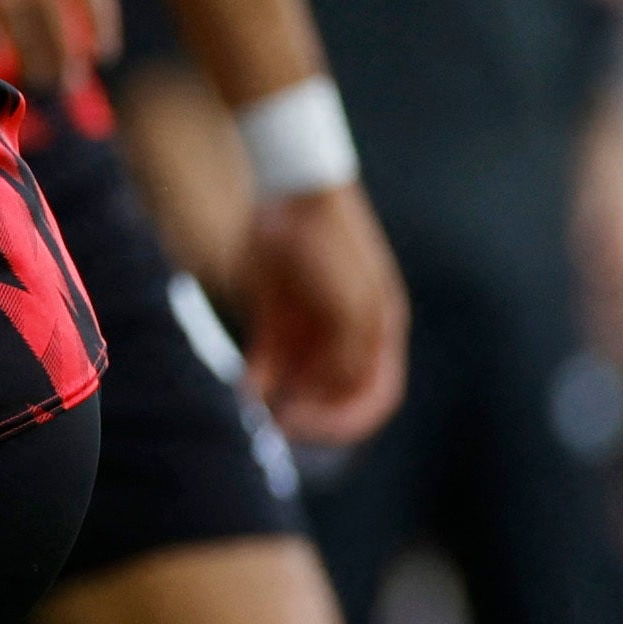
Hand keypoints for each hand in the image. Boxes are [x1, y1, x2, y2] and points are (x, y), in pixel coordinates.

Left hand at [234, 181, 408, 446]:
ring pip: (301, 384)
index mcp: (379, 332)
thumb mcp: (352, 304)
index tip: (313, 427)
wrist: (289, 195)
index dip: (349, 420)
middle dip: (312, 417)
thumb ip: (352, 352)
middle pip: (336, 395)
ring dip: (283, 403)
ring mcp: (312, 328)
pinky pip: (270, 363)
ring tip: (259, 416)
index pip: (376, 396)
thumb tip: (340, 392)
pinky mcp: (278, 319)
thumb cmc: (332, 246)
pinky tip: (243, 391)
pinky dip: (259, 380)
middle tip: (280, 429)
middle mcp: (349, 336)